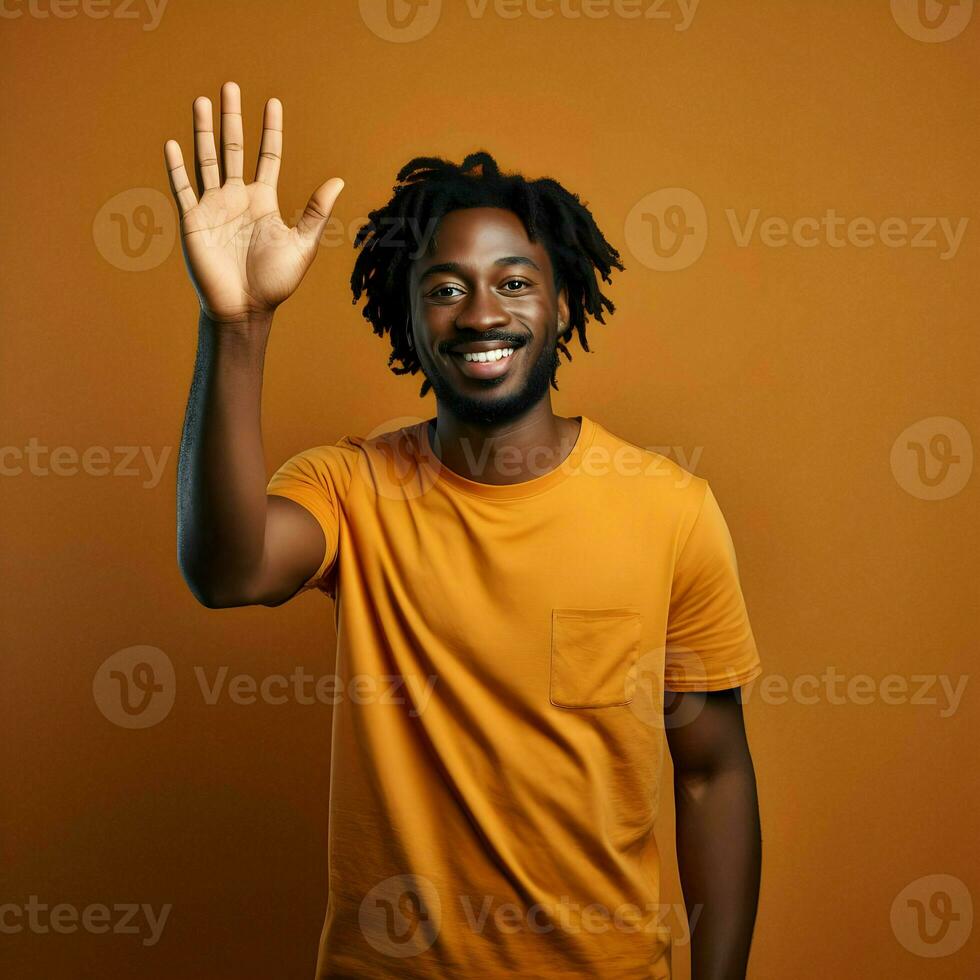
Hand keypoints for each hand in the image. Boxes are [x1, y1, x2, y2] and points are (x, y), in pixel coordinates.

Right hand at [163, 81, 343, 324]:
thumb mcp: (302, 244)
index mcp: (263, 201)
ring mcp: (214, 207)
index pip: (267, 156)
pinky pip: (183, 188)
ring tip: (202, 100)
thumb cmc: (275, 282)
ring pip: (207, 159)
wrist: (245, 308)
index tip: (273, 102)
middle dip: (232, 118)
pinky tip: (173, 143)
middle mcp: (237, 198)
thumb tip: (338, 180)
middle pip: (233, 148)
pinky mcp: (193, 220)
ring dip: (204, 131)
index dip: (270, 130)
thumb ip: (315, 211)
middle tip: (230, 85)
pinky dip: (177, 166)